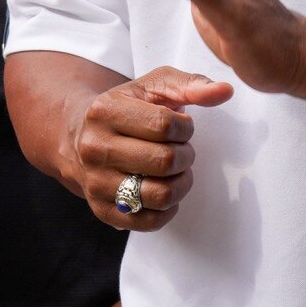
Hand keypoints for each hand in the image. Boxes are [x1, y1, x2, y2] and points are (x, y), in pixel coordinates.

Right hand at [70, 64, 231, 230]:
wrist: (80, 137)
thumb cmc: (127, 108)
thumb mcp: (153, 86)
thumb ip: (191, 84)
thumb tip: (225, 91)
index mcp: (105, 111)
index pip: (165, 125)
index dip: (185, 128)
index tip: (181, 127)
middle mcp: (94, 148)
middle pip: (165, 162)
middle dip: (185, 155)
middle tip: (181, 150)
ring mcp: (96, 183)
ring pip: (160, 195)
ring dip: (181, 183)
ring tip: (175, 170)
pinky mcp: (102, 211)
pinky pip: (149, 221)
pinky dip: (168, 209)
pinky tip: (164, 189)